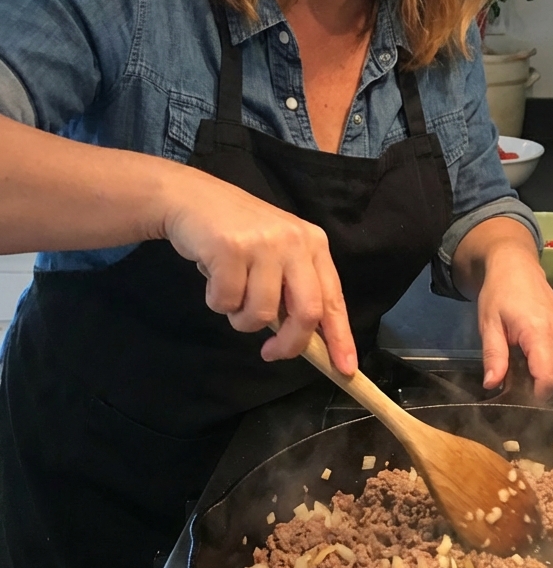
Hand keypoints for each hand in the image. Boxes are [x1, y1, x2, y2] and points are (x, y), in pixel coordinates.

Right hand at [162, 168, 356, 373]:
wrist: (192, 198)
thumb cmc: (237, 233)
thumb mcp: (277, 253)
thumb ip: (293, 288)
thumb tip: (306, 340)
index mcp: (313, 244)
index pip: (333, 299)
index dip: (340, 338)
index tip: (345, 369)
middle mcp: (295, 242)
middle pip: (307, 312)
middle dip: (289, 344)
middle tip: (269, 353)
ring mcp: (263, 244)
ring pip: (261, 314)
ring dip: (241, 319)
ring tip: (231, 293)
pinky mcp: (230, 248)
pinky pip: (227, 302)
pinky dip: (216, 301)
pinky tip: (213, 278)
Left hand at [477, 245, 552, 399]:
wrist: (518, 267)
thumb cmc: (499, 293)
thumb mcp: (488, 325)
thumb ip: (493, 356)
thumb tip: (492, 385)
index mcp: (540, 332)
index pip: (549, 378)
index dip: (535, 397)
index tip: (516, 399)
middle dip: (532, 386)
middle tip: (509, 378)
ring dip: (538, 374)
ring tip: (516, 361)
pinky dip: (545, 363)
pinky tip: (528, 354)